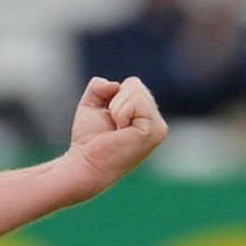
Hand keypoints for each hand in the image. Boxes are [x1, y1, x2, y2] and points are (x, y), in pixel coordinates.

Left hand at [63, 76, 167, 198]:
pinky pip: (137, 102)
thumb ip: (99, 87)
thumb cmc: (89, 138)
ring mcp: (159, 127)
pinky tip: (121, 132)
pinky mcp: (155, 131)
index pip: (133, 84)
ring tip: (117, 130)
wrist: (86, 162)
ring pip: (136, 92)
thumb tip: (115, 84)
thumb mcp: (91, 104)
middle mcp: (156, 121)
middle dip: (115, 101)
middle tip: (112, 126)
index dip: (113, 97)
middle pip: (135, 84)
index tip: (110, 119)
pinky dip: (121, 113)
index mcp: (146, 115)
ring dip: (117, 109)